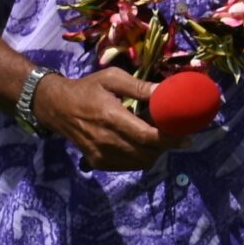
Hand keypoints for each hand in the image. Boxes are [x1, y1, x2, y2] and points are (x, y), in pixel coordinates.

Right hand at [35, 68, 183, 170]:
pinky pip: (129, 166)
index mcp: (111, 117)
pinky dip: (142, 158)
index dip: (170, 138)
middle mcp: (106, 140)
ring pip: (141, 162)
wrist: (56, 107)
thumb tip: (166, 91)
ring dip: (155, 152)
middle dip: (166, 145)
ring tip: (157, 136)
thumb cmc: (87, 89)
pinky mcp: (98, 162)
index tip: (187, 136)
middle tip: (174, 133)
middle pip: (147, 152)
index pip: (147, 136)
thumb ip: (138, 87)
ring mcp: (100, 154)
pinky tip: (142, 144)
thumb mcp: (111, 78)